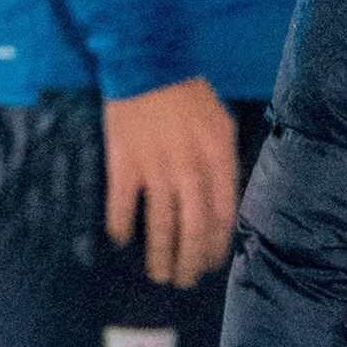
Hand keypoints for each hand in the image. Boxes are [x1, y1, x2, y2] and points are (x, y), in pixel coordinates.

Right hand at [104, 77, 238, 287]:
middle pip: (193, 227)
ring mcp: (155, 168)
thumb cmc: (189, 95)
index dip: (217, 244)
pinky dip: (122, 227)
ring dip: (160, 255)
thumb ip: (223, 163)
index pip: (223, 213)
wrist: (148, 65)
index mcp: (217, 157)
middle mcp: (189, 168)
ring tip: (160, 275)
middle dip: (191, 260)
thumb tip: (224, 201)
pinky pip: (123, 205)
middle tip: (186, 281)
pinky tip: (122, 240)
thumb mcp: (221, 124)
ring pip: (160, 225)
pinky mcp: (124, 164)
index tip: (212, 263)